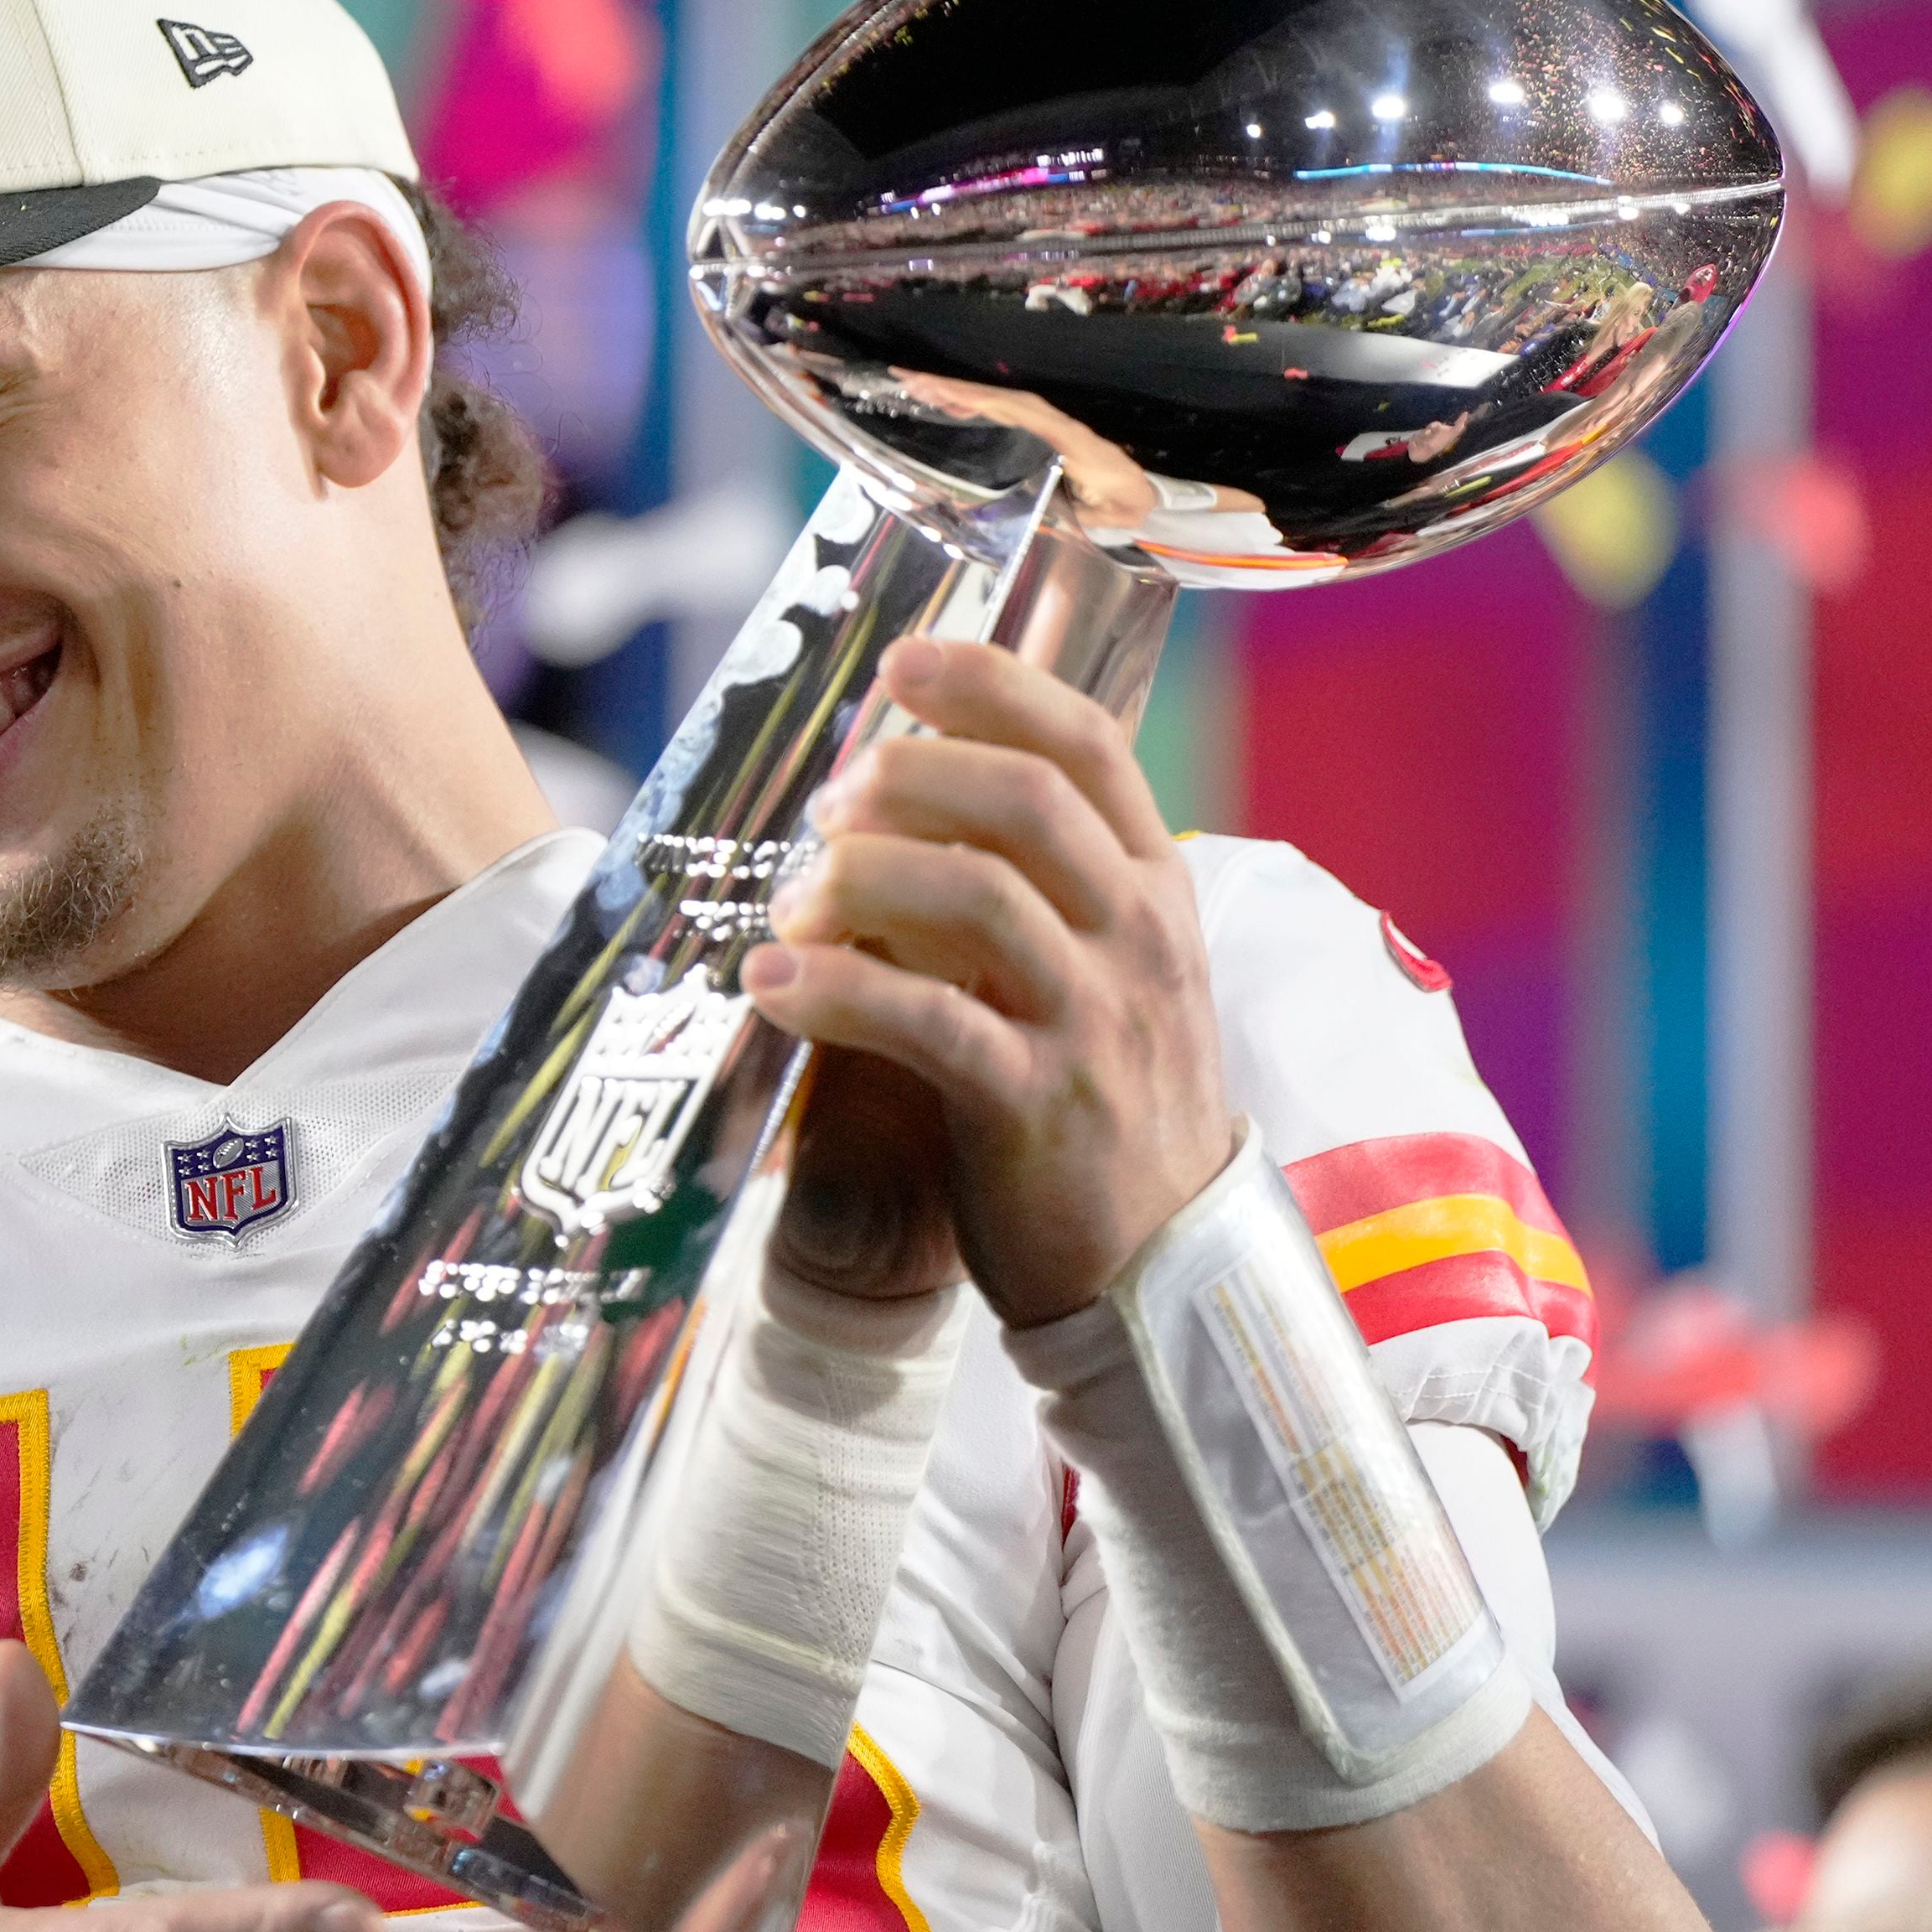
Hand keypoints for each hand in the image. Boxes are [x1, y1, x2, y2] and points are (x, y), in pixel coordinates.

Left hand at [745, 637, 1232, 1327]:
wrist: (1162, 1268)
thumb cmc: (1104, 1100)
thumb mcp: (1105, 970)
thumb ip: (1038, 883)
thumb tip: (905, 792)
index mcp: (1155, 888)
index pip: (1086, 744)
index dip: (991, 685)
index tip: (901, 663)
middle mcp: (1138, 939)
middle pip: (1028, 801)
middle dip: (911, 775)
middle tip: (829, 800)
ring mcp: (1095, 1021)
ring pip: (980, 899)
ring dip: (863, 877)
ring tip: (792, 896)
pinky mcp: (1039, 1107)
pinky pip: (930, 1025)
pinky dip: (837, 992)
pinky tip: (769, 984)